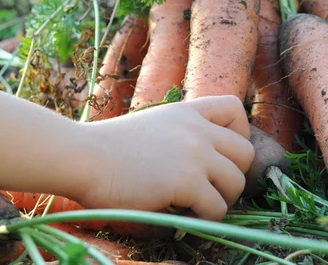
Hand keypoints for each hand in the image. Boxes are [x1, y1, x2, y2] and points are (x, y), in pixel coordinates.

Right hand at [68, 95, 254, 220]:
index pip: (235, 108)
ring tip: (197, 207)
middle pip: (246, 152)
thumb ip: (179, 133)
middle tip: (212, 190)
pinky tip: (183, 218)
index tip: (221, 154)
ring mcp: (194, 154)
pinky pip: (217, 208)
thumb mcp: (152, 125)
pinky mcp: (186, 181)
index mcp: (187, 111)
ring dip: (222, 201)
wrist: (82, 156)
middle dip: (234, 175)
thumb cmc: (107, 146)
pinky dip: (205, 219)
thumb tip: (201, 162)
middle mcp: (197, 129)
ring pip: (237, 182)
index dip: (239, 133)